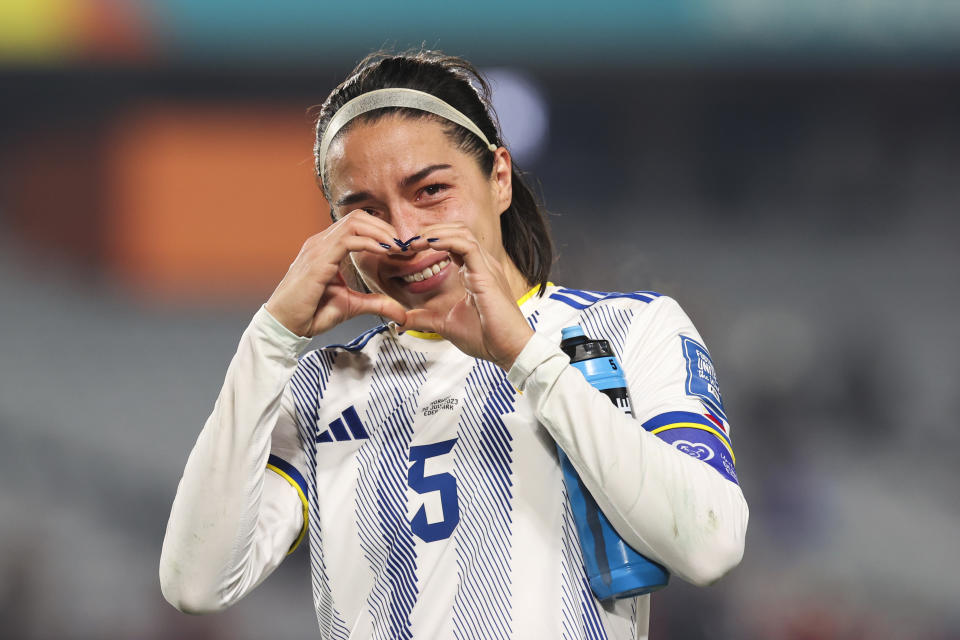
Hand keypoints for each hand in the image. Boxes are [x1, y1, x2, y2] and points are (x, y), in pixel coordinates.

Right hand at [265, 211, 406, 336]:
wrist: (286, 325)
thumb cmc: (311, 313)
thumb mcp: (352, 306)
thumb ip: (376, 303)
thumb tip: (401, 312)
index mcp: (327, 248)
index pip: (358, 224)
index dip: (383, 232)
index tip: (402, 248)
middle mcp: (321, 242)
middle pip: (358, 217)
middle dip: (385, 227)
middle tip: (404, 245)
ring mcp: (318, 248)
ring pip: (355, 222)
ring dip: (381, 232)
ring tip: (397, 247)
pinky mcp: (318, 260)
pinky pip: (348, 239)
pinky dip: (370, 242)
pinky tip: (384, 252)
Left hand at [399, 224, 533, 370]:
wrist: (509, 350)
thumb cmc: (486, 338)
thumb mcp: (444, 325)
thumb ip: (423, 319)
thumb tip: (399, 321)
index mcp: (475, 273)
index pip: (453, 243)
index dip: (430, 241)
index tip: (408, 250)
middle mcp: (482, 265)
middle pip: (457, 230)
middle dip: (430, 231)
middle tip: (407, 243)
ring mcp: (486, 267)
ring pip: (462, 232)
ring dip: (435, 233)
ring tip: (415, 242)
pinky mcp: (487, 274)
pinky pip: (467, 245)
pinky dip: (446, 241)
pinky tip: (429, 245)